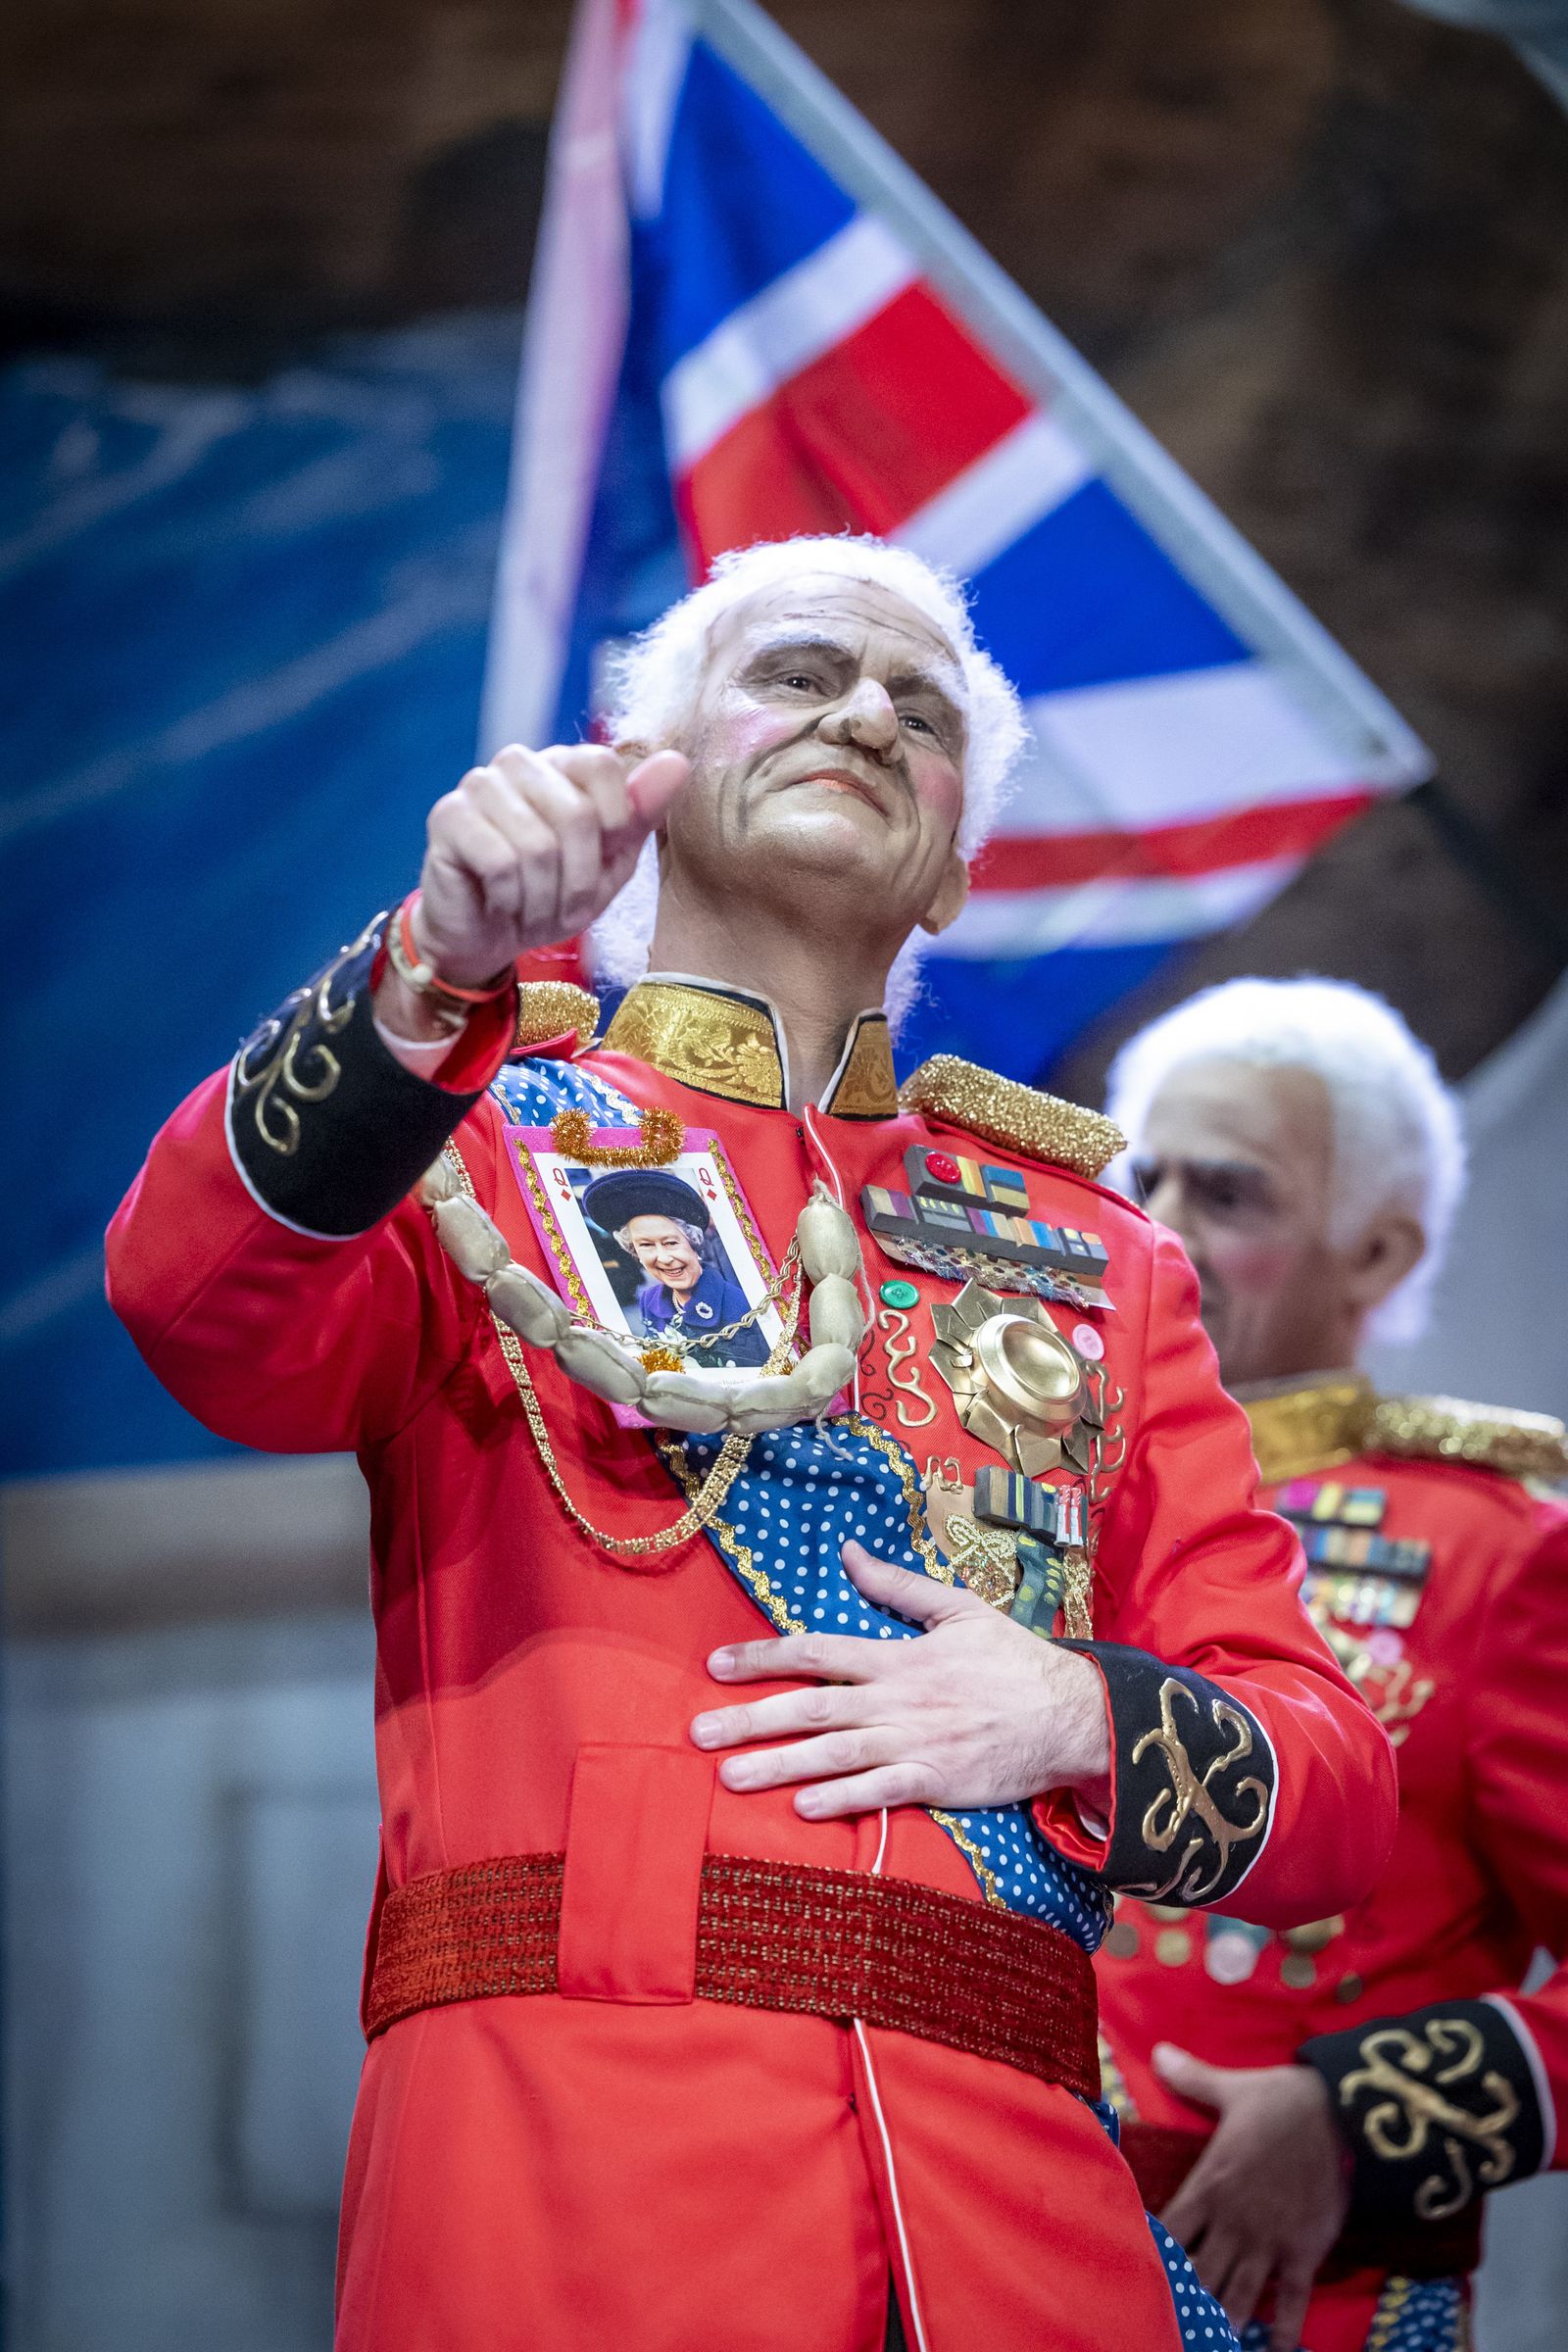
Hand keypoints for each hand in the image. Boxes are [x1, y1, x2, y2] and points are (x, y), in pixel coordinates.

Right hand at [393, 742, 690, 1003]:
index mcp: (562, 763)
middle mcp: (519, 762)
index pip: (603, 765)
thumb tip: (678, 761)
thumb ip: (642, 812)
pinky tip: (501, 903)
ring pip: (538, 845)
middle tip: (564, 906)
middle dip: (579, 880)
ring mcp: (479, 785)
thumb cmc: (554, 894)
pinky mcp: (448, 817)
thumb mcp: (612, 862)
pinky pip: (499, 863)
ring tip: (532, 909)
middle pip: (576, 813)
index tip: (602, 860)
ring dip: (544, 898)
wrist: (489, 937)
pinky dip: (511, 900)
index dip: (614, 825)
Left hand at [688, 1541, 1109, 1818]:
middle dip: (750, 1718)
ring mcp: (914, 1744)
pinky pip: (880, 1792)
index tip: (714, 1665)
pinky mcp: (936, 1782)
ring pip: (834, 1754)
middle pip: (811, 1707)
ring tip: (728, 1776)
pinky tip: (802, 1808)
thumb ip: (898, 1585)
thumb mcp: (958, 1609)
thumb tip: (849, 1550)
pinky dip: (842, 1800)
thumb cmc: (1013, 1660)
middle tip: (696, 1731)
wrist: (1071, 1714)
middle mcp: (896, 1700)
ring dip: (779, 1765)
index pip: (817, 1651)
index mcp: (897, 1656)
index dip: (763, 1656)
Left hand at [1155, 2043, 1349, 2351]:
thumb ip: (1190, 2078)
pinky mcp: (1303, 2252)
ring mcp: (1269, 2241)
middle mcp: (1234, 2221)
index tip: (1139, 2271)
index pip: (1170, 2229)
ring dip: (1221, 2320)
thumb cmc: (1280, 2100)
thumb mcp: (1230, 2088)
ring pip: (1237, 2294)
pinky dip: (1280, 2331)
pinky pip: (1290, 2301)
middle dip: (1184, 2298)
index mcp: (1209, 2184)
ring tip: (1207, 2342)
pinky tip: (1270, 2351)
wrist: (1340, 2114)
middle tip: (1169, 2319)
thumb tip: (1157, 2051)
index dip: (1153, 2252)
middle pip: (1198, 2272)